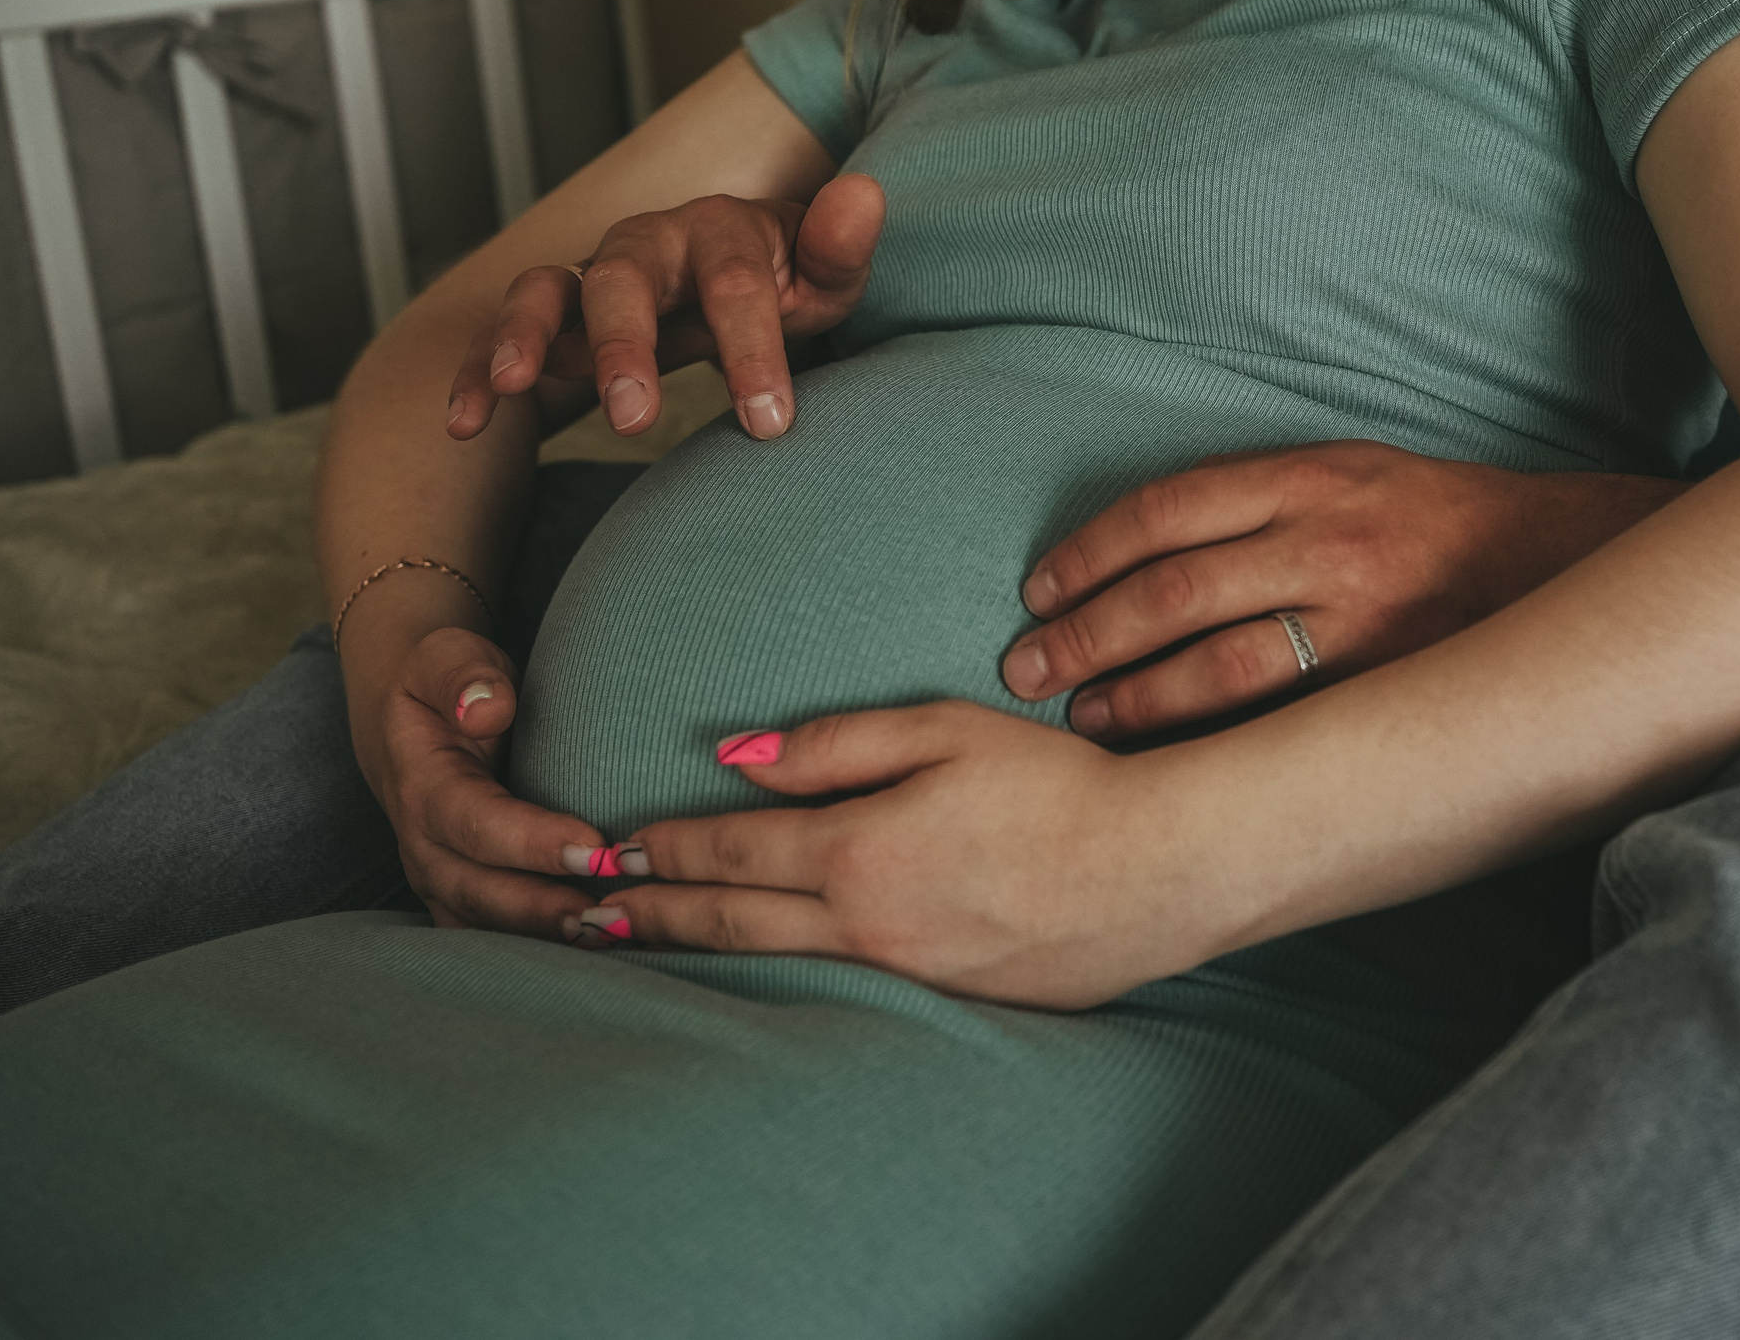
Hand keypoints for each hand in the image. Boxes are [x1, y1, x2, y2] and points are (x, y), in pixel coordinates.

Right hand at [356, 626, 612, 937]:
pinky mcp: (462, 900)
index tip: (594, 845)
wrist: (410, 719)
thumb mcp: (446, 655)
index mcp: (422, 787)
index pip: (476, 823)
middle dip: (542, 910)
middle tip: (609, 916)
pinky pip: (495, 940)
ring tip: (609, 943)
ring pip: (485, 928)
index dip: (531, 841)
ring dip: (542, 943)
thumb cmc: (445, 684)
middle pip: (479, 891)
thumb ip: (463, 675)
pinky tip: (598, 955)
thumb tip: (486, 708)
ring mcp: (440, 880)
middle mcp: (424, 847)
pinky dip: (539, 955)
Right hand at [446, 172, 885, 443]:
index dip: (751, 350)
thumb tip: (866, 192)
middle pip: (624, 278)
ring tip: (513, 386)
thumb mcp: (824, 275)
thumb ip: (840, 245)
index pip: (734, 285)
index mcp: (721, 230)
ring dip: (526, 335)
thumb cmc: (785, 283)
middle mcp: (647, 245)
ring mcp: (593, 279)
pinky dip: (477, 373)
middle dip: (624, 344)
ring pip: (546, 290)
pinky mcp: (556, 322)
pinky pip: (504, 337)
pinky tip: (466, 423)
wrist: (736, 280)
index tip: (771, 423)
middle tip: (635, 418)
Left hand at [582, 703, 1204, 1009]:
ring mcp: (903, 977)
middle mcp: (865, 925)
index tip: (612, 846)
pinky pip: (835, 995)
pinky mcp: (944, 1006)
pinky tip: (753, 984)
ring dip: (696, 955)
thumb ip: (835, 744)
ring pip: (772, 967)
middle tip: (583, 919)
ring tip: (638, 952)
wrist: (1156, 870)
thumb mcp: (944, 733)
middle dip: (652, 914)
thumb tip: (736, 755)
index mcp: (858, 851)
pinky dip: (774, 988)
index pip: (730, 849)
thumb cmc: (1057, 785)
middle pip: (731, 920)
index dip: (663, 847)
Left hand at [1001, 442, 1689, 739]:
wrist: (1563, 564)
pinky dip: (1211, 738)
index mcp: (1313, 476)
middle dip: (1089, 632)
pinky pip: (1280, 715)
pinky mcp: (1388, 681)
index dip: (1090, 551)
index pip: (1168, 510)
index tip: (1038, 589)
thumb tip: (1143, 549)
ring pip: (1219, 664)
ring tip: (1083, 717)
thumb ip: (1259, 500)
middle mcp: (1332, 539)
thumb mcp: (1351, 471)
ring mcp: (1363, 617)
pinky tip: (1165, 755)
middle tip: (1026, 668)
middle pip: (1176, 589)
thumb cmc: (1436, 519)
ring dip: (1137, 696)